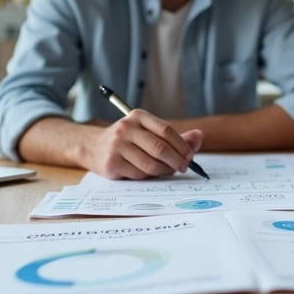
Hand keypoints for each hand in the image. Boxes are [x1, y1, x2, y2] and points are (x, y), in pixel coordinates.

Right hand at [84, 109, 203, 179]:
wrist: (93, 147)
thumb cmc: (128, 140)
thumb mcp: (148, 132)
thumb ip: (175, 137)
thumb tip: (199, 136)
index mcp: (138, 116)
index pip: (166, 130)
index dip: (182, 145)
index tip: (190, 155)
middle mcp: (126, 128)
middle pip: (160, 148)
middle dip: (177, 160)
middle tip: (184, 167)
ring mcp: (117, 146)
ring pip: (151, 164)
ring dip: (164, 171)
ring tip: (167, 171)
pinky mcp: (111, 163)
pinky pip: (139, 175)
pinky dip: (148, 177)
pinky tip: (148, 173)